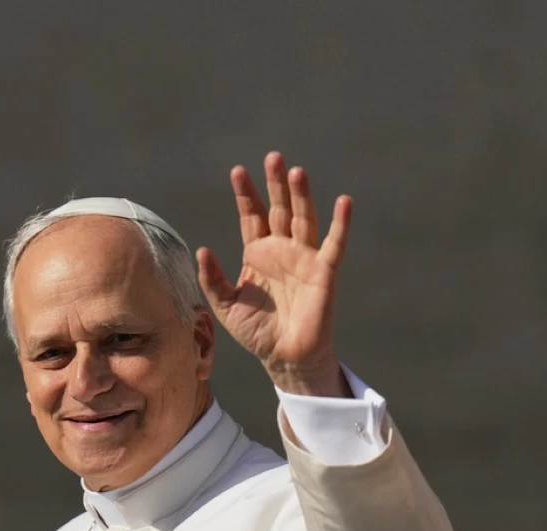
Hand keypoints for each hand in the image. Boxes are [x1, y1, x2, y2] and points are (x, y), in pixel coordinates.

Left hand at [196, 152, 352, 396]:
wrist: (284, 358)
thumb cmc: (256, 332)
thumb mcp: (225, 305)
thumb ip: (212, 279)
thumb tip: (202, 249)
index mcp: (258, 254)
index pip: (252, 216)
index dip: (246, 195)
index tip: (238, 171)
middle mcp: (283, 250)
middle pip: (279, 209)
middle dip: (275, 184)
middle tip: (273, 157)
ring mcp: (305, 259)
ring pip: (304, 219)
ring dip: (301, 195)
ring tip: (295, 171)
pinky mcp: (325, 272)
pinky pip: (335, 244)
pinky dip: (341, 223)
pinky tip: (343, 201)